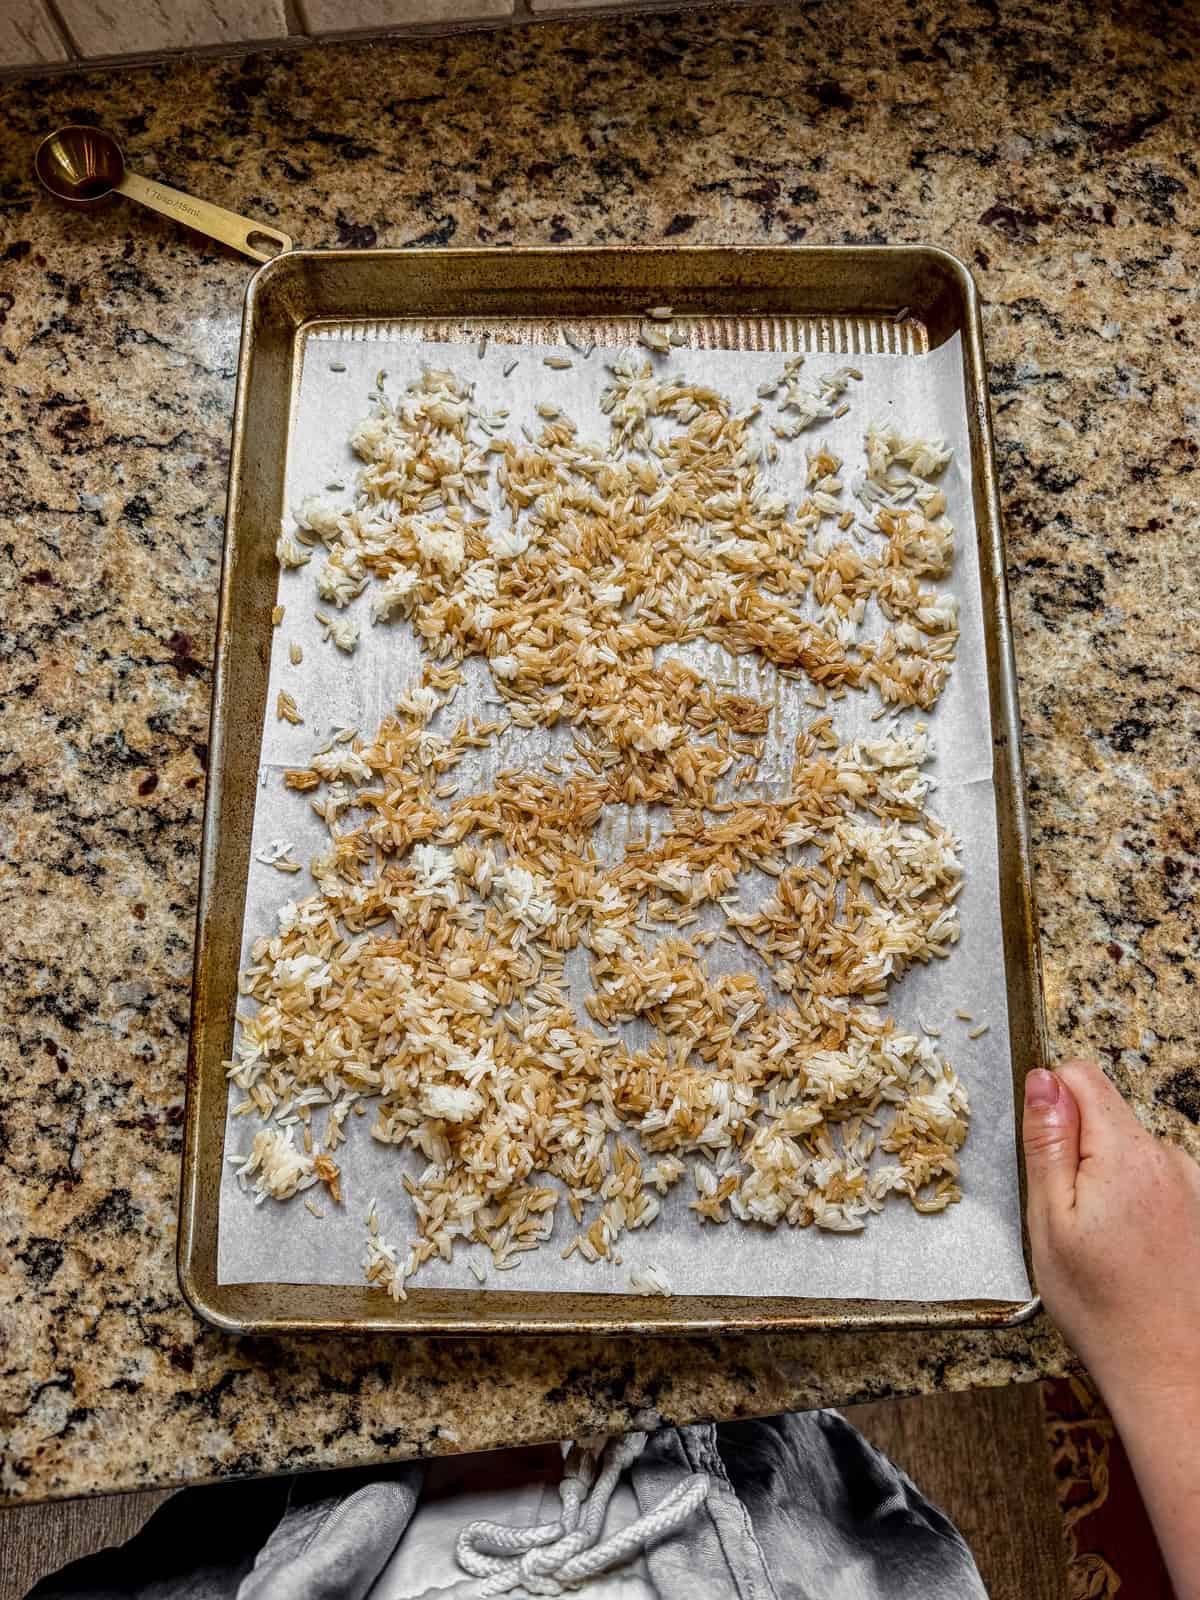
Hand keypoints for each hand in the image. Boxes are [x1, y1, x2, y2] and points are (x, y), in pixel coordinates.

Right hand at [1023, 1058, 1199, 1599]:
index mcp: (1127, 1153)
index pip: (1081, 1075)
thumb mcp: (1050, 1219)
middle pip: (1105, 1112)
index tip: (1044, 1149)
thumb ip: (1048, 1142)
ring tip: (1099, 1236)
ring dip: (1106, 1175)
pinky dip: (1132, 1198)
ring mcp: (1190, 1183)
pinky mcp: (1198, 1206)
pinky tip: (1126, 1245)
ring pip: (1127, 1147)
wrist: (1167, 1368)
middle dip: (1077, 1147)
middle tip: (1068, 1210)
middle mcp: (1169, 1157)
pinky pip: (1152, 1176)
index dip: (1050, 1102)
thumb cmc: (1101, 1305)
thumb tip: (1041, 1080)